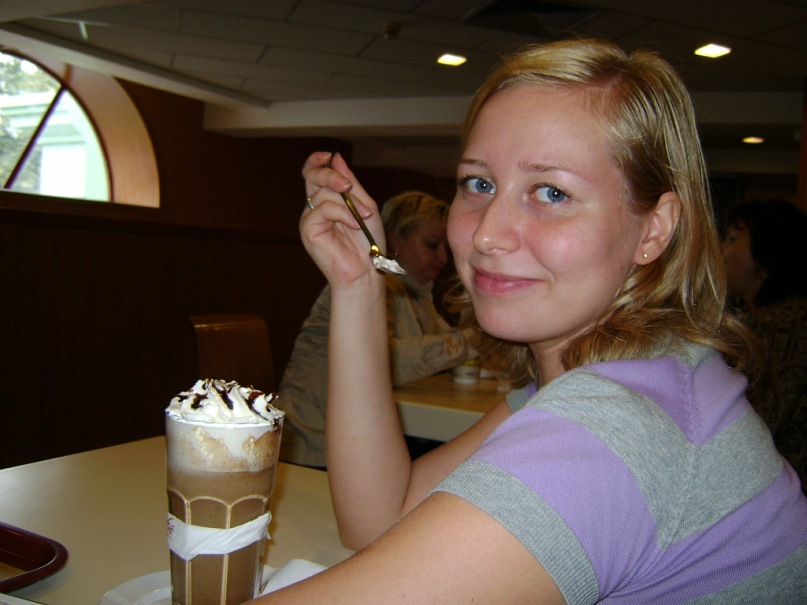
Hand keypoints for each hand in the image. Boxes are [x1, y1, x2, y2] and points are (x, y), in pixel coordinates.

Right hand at [301, 152, 386, 287]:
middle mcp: (314, 207)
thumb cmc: (367, 241)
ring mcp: (309, 218)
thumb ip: (350, 183)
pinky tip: (354, 224)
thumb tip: (336, 157)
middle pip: (311, 176)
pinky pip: (323, 210)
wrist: (366, 269)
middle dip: (331, 175)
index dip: (316, 160)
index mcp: (326, 199)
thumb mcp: (365, 205)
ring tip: (363, 216)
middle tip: (348, 185)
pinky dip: (343, 214)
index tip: (328, 155)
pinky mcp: (308, 230)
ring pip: (322, 194)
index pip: (312, 173)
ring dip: (348, 203)